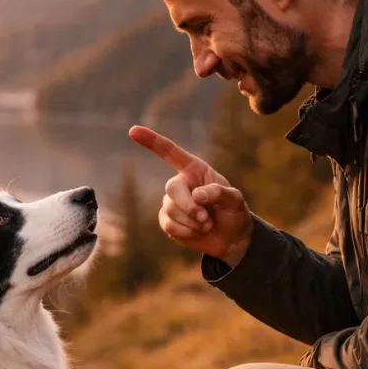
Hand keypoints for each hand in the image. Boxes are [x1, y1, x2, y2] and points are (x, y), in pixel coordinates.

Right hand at [128, 125, 251, 265]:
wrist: (230, 237)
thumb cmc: (233, 212)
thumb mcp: (234, 200)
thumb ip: (219, 192)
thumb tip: (196, 195)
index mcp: (194, 170)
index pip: (170, 152)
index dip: (152, 141)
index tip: (133, 130)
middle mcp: (180, 183)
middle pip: (171, 188)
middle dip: (188, 206)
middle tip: (206, 218)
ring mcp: (172, 203)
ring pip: (171, 210)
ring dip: (192, 222)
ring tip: (207, 224)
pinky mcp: (168, 221)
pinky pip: (168, 225)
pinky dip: (186, 231)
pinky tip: (198, 232)